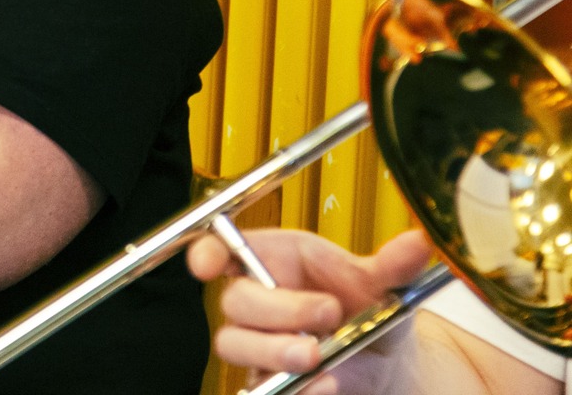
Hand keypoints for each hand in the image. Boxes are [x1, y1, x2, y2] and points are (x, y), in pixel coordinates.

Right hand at [187, 228, 432, 394]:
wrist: (388, 363)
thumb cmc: (370, 311)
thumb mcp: (386, 286)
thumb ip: (395, 267)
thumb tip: (418, 244)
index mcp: (276, 260)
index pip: (222, 248)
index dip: (206, 254)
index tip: (208, 266)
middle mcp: (259, 300)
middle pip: (234, 301)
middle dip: (277, 309)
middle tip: (326, 314)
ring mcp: (258, 343)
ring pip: (234, 344)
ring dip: (272, 350)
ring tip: (317, 356)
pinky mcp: (267, 381)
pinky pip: (259, 386)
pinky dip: (295, 387)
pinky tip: (327, 384)